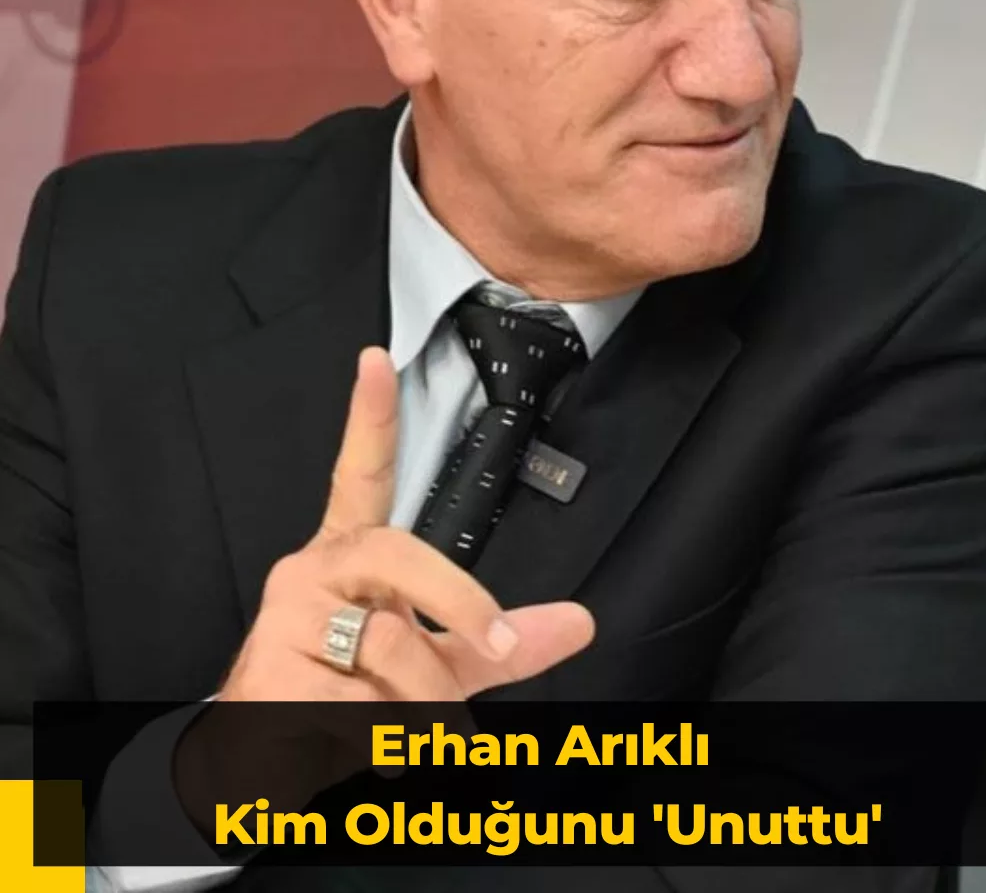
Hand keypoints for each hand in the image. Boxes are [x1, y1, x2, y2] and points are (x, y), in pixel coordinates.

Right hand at [173, 348, 593, 832]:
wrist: (261, 769)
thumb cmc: (350, 704)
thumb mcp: (438, 669)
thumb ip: (502, 642)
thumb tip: (583, 621)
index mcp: (351, 558)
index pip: (360, 475)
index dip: (369, 416)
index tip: (375, 356)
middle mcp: (313, 570)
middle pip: (402, 554)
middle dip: (461, 603)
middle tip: (493, 649)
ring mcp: (287, 616)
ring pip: (394, 645)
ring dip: (422, 710)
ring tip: (404, 739)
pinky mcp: (271, 670)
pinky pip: (363, 705)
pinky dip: (380, 744)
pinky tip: (350, 750)